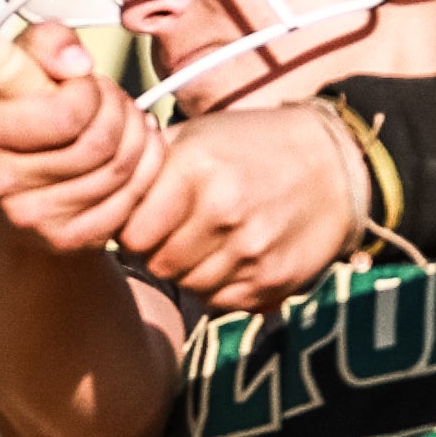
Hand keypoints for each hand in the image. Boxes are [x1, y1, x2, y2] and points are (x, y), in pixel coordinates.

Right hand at [0, 41, 156, 250]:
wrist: (26, 188)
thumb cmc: (31, 115)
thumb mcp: (29, 65)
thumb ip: (48, 42)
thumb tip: (77, 63)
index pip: (66, 113)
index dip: (88, 92)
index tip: (81, 81)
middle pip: (100, 141)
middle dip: (118, 109)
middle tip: (111, 100)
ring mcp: (31, 217)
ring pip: (119, 168)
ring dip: (135, 135)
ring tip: (122, 122)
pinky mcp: (65, 240)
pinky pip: (130, 198)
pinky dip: (144, 167)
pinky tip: (134, 152)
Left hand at [124, 104, 379, 315]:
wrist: (336, 165)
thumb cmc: (254, 146)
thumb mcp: (200, 134)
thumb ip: (149, 164)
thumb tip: (98, 191)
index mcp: (195, 171)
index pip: (131, 233)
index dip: (134, 230)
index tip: (147, 220)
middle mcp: (221, 212)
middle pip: (157, 264)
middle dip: (160, 251)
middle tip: (179, 232)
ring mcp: (249, 250)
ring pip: (188, 286)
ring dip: (192, 271)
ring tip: (211, 241)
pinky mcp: (272, 281)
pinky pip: (223, 301)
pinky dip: (223, 285)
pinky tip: (237, 255)